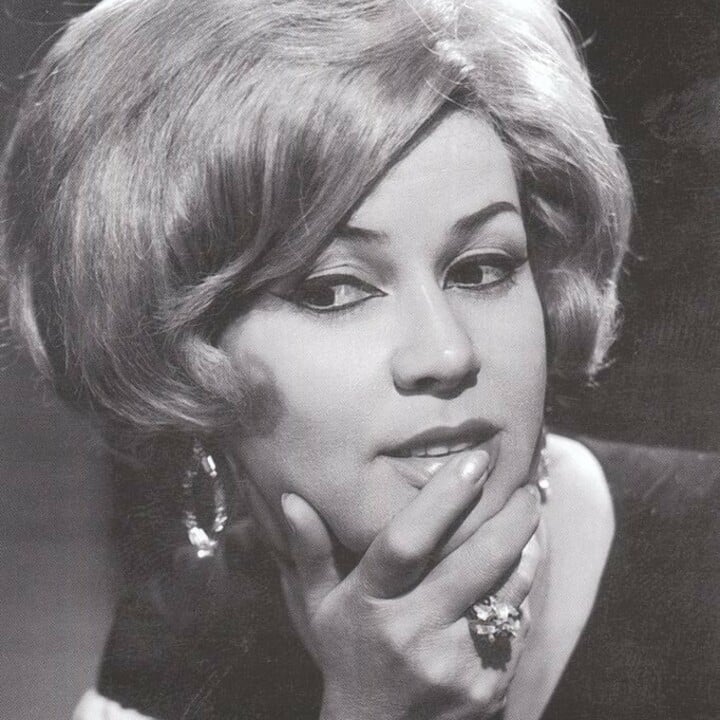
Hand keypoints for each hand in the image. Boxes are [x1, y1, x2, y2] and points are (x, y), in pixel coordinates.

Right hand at [278, 451, 541, 719]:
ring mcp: (453, 663)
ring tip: (531, 512)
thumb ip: (310, 552)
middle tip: (528, 486)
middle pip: (474, 562)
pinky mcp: (487, 685)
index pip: (405, 543)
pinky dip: (526, 585)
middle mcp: (411, 634)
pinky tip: (528, 559)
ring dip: (526, 545)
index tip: (475, 462)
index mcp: (368, 606)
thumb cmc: (348, 657)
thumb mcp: (318, 608)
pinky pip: (518, 623)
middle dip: (509, 517)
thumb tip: (292, 498)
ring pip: (507, 590)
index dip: (443, 499)